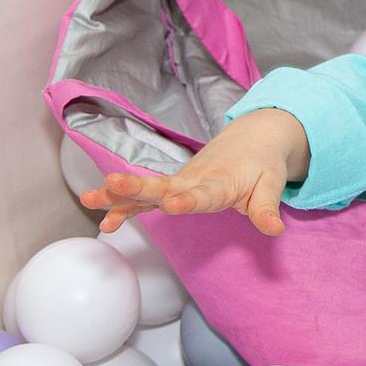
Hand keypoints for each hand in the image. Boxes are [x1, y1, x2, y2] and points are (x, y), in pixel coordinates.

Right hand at [82, 106, 309, 234]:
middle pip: (161, 186)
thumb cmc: (263, 164)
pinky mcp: (174, 186)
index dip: (187, 200)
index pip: (201, 194)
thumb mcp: (271, 184)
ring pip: (146, 190)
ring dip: (119, 194)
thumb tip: (275, 229)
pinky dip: (126, 206)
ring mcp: (180, 182)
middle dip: (135, 186)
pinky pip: (147, 198)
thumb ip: (266, 208)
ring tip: (90, 198)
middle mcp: (194, 180)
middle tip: (110, 184)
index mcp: (219, 182)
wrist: (254, 136)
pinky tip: (106, 222)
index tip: (172, 204)